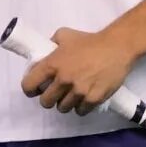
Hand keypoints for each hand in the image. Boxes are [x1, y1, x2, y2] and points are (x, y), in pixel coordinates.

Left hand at [21, 27, 136, 114]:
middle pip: (45, 102)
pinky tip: (84, 98)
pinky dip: (81, 107)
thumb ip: (51, 44)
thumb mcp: (64, 35)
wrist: (116, 47)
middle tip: (56, 93)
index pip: (29, 85)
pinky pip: (80, 111)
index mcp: (52, 64)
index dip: (30, 89)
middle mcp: (63, 80)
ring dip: (65, 103)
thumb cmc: (89, 40)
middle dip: (49, 98)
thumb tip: (44, 53)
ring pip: (63, 108)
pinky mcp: (93, 99)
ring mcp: (78, 91)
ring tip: (71, 95)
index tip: (36, 89)